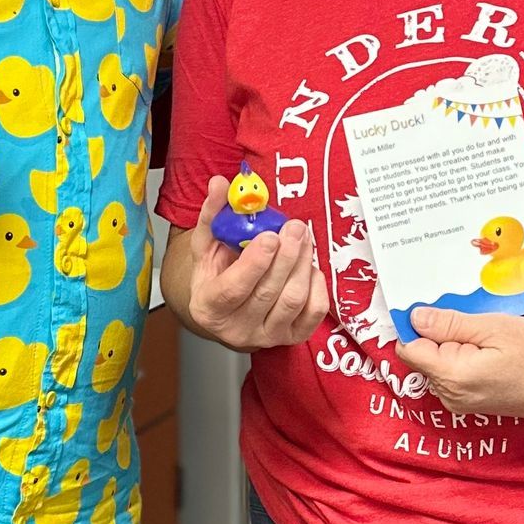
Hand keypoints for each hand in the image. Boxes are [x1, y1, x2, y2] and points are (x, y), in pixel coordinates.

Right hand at [179, 176, 329, 353]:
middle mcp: (236, 329)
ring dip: (302, 264)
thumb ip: (213, 214)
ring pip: (292, 301)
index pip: (233, 290)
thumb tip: (220, 184)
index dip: (254, 263)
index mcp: (209, 307)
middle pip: (268, 293)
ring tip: (303, 238)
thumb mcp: (206, 244)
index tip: (270, 236)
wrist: (228, 307)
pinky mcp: (291, 338)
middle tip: (295, 227)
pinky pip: (313, 313)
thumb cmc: (216, 274)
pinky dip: (317, 285)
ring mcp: (266, 337)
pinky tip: (308, 265)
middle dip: (286, 256)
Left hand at [395, 309, 523, 422]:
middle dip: (438, 333)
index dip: (417, 325)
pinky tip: (488, 348)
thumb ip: (450, 323)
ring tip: (485, 334)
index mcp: (451, 376)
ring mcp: (458, 401)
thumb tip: (414, 317)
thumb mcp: (495, 327)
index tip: (437, 307)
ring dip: (452, 344)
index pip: (409, 347)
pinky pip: (451, 372)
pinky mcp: (468, 402)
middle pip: (421, 355)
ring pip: (436, 362)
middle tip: (472, 319)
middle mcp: (448, 395)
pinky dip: (462, 356)